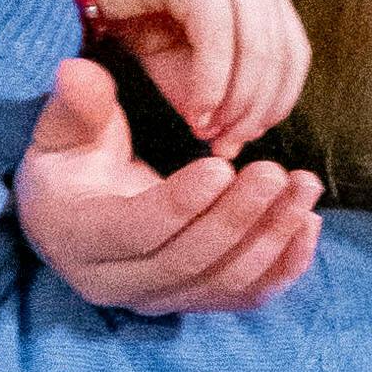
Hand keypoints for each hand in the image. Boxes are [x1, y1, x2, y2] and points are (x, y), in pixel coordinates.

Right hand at [15, 53, 321, 313]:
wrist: (79, 213)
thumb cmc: (73, 163)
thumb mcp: (63, 131)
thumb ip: (77, 106)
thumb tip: (78, 71)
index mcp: (79, 240)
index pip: (136, 231)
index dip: (180, 203)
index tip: (222, 166)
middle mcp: (118, 285)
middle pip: (188, 261)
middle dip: (238, 217)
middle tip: (275, 172)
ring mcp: (161, 300)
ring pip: (225, 282)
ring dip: (272, 237)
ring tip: (304, 186)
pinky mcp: (196, 300)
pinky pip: (247, 295)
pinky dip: (285, 266)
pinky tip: (308, 221)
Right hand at [21, 0, 308, 152]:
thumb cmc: (123, 4)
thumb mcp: (175, 57)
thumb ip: (212, 91)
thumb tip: (233, 139)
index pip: (294, 50)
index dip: (277, 103)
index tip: (244, 137)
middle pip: (281, 53)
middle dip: (256, 110)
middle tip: (225, 143)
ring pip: (257, 48)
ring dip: (236, 102)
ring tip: (207, 131)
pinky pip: (218, 39)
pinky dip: (211, 85)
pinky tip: (194, 112)